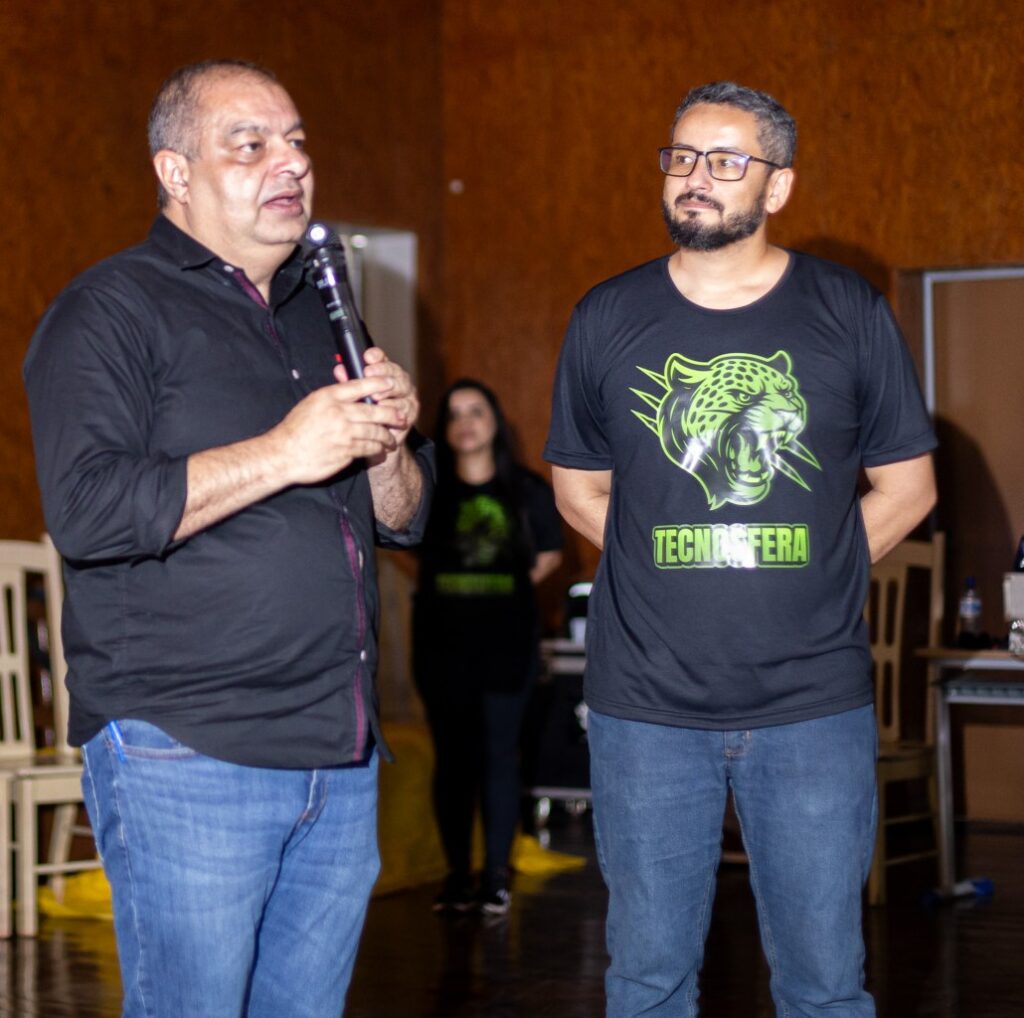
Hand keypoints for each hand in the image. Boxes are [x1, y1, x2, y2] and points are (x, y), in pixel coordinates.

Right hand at [271, 373, 404, 484]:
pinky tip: (380, 449)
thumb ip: (334, 397)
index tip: (391, 383)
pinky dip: (377, 449)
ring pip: (375, 431)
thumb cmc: (296, 429)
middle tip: (401, 417)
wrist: (283, 455)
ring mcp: (343, 433)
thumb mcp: (312, 404)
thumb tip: (356, 391)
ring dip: (386, 435)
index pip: (360, 386)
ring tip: (391, 438)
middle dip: (392, 414)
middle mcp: (338, 413)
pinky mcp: (346, 451)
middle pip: (375, 411)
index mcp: (329, 397)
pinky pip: (369, 448)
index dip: (379, 383)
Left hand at [336, 347, 419, 456]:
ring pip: (402, 390)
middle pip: (395, 372)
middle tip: (368, 373)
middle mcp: (400, 383)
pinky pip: (404, 409)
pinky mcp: (410, 414)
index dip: (376, 356)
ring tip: (375, 396)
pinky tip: (384, 410)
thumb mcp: (355, 397)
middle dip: (381, 372)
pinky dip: (394, 409)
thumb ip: (350, 383)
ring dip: (388, 392)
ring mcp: (408, 398)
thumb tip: (339, 369)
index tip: (367, 356)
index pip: (383, 360)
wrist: (375, 441)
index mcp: (387, 375)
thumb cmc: (364, 415)